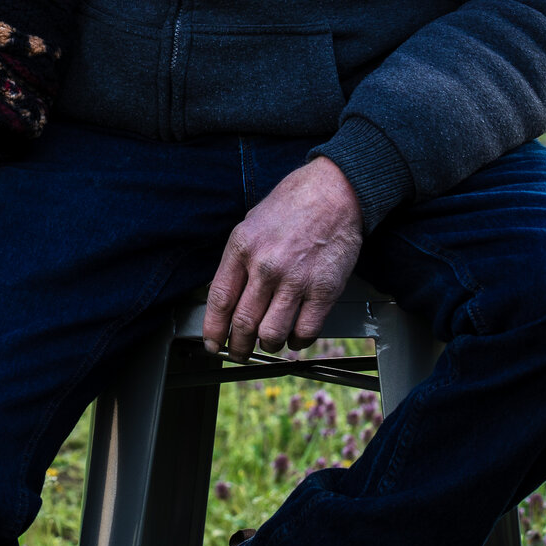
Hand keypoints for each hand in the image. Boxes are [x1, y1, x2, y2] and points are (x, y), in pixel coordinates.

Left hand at [202, 156, 363, 358]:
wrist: (333, 192)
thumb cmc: (292, 206)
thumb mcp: (250, 225)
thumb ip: (238, 260)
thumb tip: (226, 297)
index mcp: (242, 247)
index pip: (220, 300)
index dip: (213, 329)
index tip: (212, 343)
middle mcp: (265, 265)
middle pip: (244, 323)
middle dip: (238, 346)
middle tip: (239, 353)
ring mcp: (295, 279)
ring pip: (272, 333)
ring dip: (268, 345)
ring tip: (269, 343)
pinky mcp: (324, 289)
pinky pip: (306, 331)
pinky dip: (297, 341)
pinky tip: (294, 338)